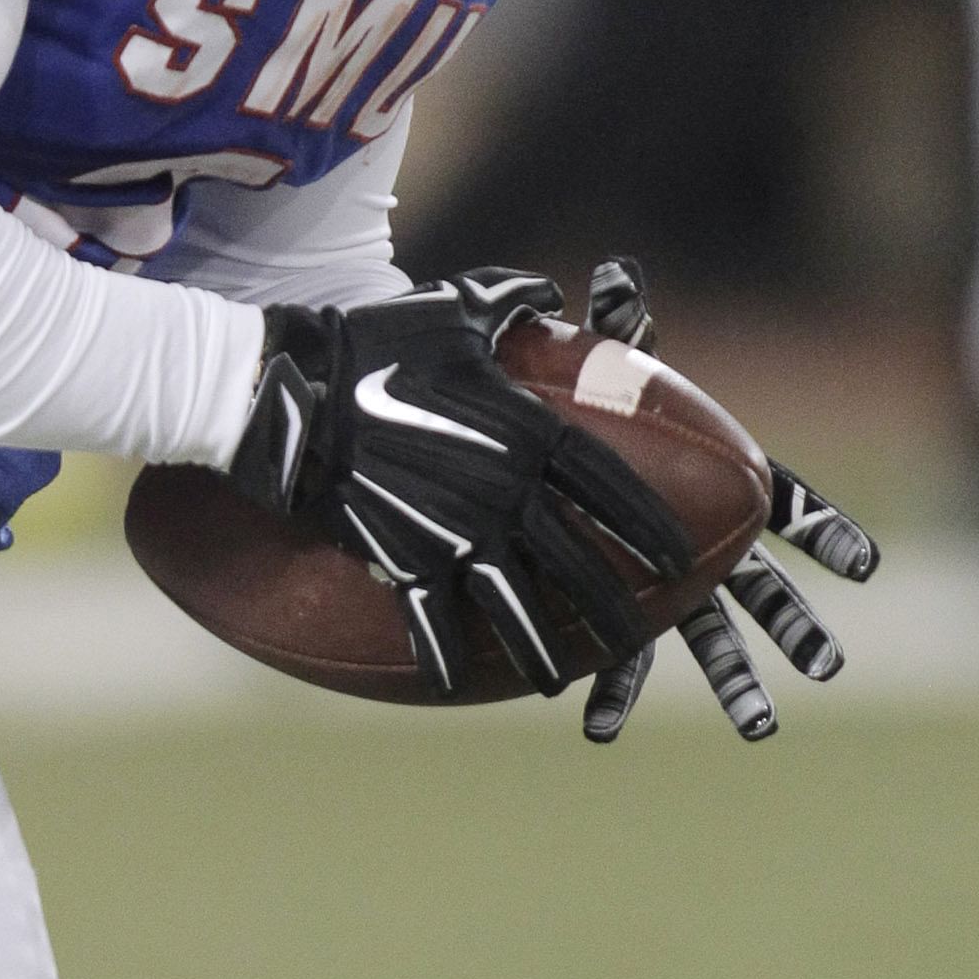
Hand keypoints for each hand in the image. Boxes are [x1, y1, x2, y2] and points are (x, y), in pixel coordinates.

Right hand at [229, 266, 697, 699]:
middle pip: (575, 562)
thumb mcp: (456, 306)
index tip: (680, 559)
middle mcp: (504, 491)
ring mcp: (454, 531)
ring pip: (515, 606)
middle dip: (612, 608)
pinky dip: (444, 655)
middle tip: (638, 641)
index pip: (609, 488)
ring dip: (540, 650)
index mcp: (529, 432)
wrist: (299, 392)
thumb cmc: (379, 340)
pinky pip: (431, 619)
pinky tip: (457, 684)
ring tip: (557, 684)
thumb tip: (550, 294)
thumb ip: (514, 301)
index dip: (648, 526)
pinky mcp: (403, 557)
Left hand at [575, 256, 879, 747]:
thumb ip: (625, 327)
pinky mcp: (626, 604)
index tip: (866, 565)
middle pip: (765, 588)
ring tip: (755, 728)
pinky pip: (624, 655)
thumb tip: (618, 272)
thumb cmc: (606, 402)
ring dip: (735, 682)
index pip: (792, 507)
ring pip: (712, 637)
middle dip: (797, 627)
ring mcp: (676, 580)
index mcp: (729, 484)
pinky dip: (614, 690)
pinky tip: (598, 730)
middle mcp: (713, 540)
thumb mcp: (615, 365)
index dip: (829, 534)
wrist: (561, 447)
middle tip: (827, 668)